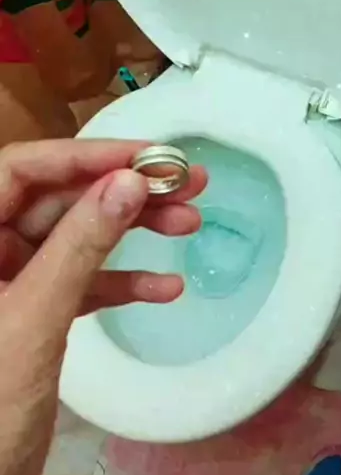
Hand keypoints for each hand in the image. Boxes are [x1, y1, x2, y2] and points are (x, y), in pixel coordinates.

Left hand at [0, 139, 206, 474]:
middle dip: (122, 193)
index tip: (151, 157)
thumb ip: (78, 248)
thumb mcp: (32, 319)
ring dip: (131, 233)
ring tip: (189, 226)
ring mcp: (7, 284)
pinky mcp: (29, 316)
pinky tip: (164, 288)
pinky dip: (120, 283)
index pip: (23, 169)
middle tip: (189, 186)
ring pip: (74, 239)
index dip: (88, 155)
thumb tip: (129, 183)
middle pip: (57, 201)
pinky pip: (79, 284)